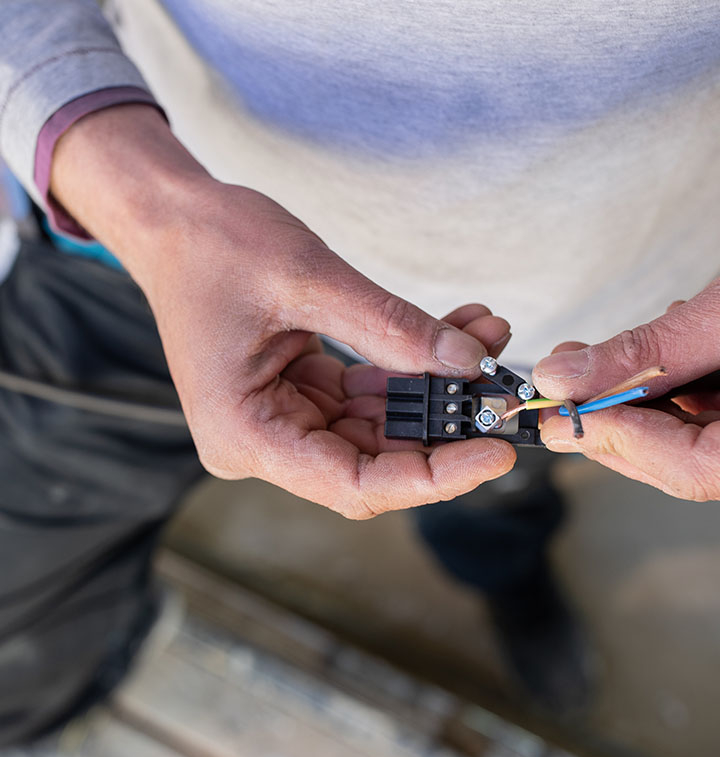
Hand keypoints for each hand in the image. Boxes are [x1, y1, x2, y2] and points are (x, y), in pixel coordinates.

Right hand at [50, 106, 515, 516]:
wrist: (174, 223)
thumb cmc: (213, 245)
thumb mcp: (309, 278)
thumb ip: (390, 327)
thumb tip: (468, 363)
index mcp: (246, 434)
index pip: (355, 483)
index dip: (432, 478)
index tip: (495, 454)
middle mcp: (263, 442)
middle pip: (374, 460)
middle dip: (444, 424)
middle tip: (504, 387)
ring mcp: (281, 421)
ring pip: (379, 427)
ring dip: (434, 388)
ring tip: (485, 336)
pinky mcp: (298, 398)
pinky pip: (367, 397)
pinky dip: (409, 369)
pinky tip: (454, 333)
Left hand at [532, 279, 719, 500]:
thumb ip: (644, 353)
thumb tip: (565, 376)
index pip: (690, 468)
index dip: (618, 442)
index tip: (561, 419)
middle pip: (679, 459)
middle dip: (611, 422)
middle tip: (562, 393)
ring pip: (684, 434)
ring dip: (628, 400)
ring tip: (588, 364)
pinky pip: (701, 411)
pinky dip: (663, 387)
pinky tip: (640, 357)